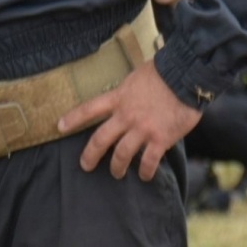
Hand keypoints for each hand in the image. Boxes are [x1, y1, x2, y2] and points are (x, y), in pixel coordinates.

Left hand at [58, 59, 201, 180]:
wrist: (187, 75)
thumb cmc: (165, 70)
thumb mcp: (138, 75)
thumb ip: (130, 89)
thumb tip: (128, 92)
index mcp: (120, 97)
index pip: (90, 108)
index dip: (73, 118)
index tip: (60, 126)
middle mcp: (126, 115)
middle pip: (100, 140)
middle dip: (90, 156)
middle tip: (86, 166)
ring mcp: (142, 129)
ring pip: (121, 155)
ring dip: (117, 168)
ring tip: (117, 174)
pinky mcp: (160, 139)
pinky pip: (148, 161)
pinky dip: (145, 171)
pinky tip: (145, 175)